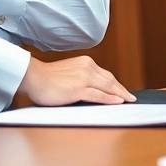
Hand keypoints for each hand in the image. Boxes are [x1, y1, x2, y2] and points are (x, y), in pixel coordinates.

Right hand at [17, 55, 135, 105]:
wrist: (33, 77)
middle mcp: (87, 67)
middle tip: (131, 98)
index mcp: (86, 63)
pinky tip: (118, 102)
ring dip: (120, 95)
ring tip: (129, 101)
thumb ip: (83, 78)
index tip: (124, 91)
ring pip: (108, 87)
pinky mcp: (78, 88)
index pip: (106, 75)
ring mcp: (84, 77)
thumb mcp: (70, 74)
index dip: (117, 84)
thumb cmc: (47, 79)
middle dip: (122, 90)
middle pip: (110, 81)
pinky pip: (98, 95)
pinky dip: (110, 99)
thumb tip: (95, 90)